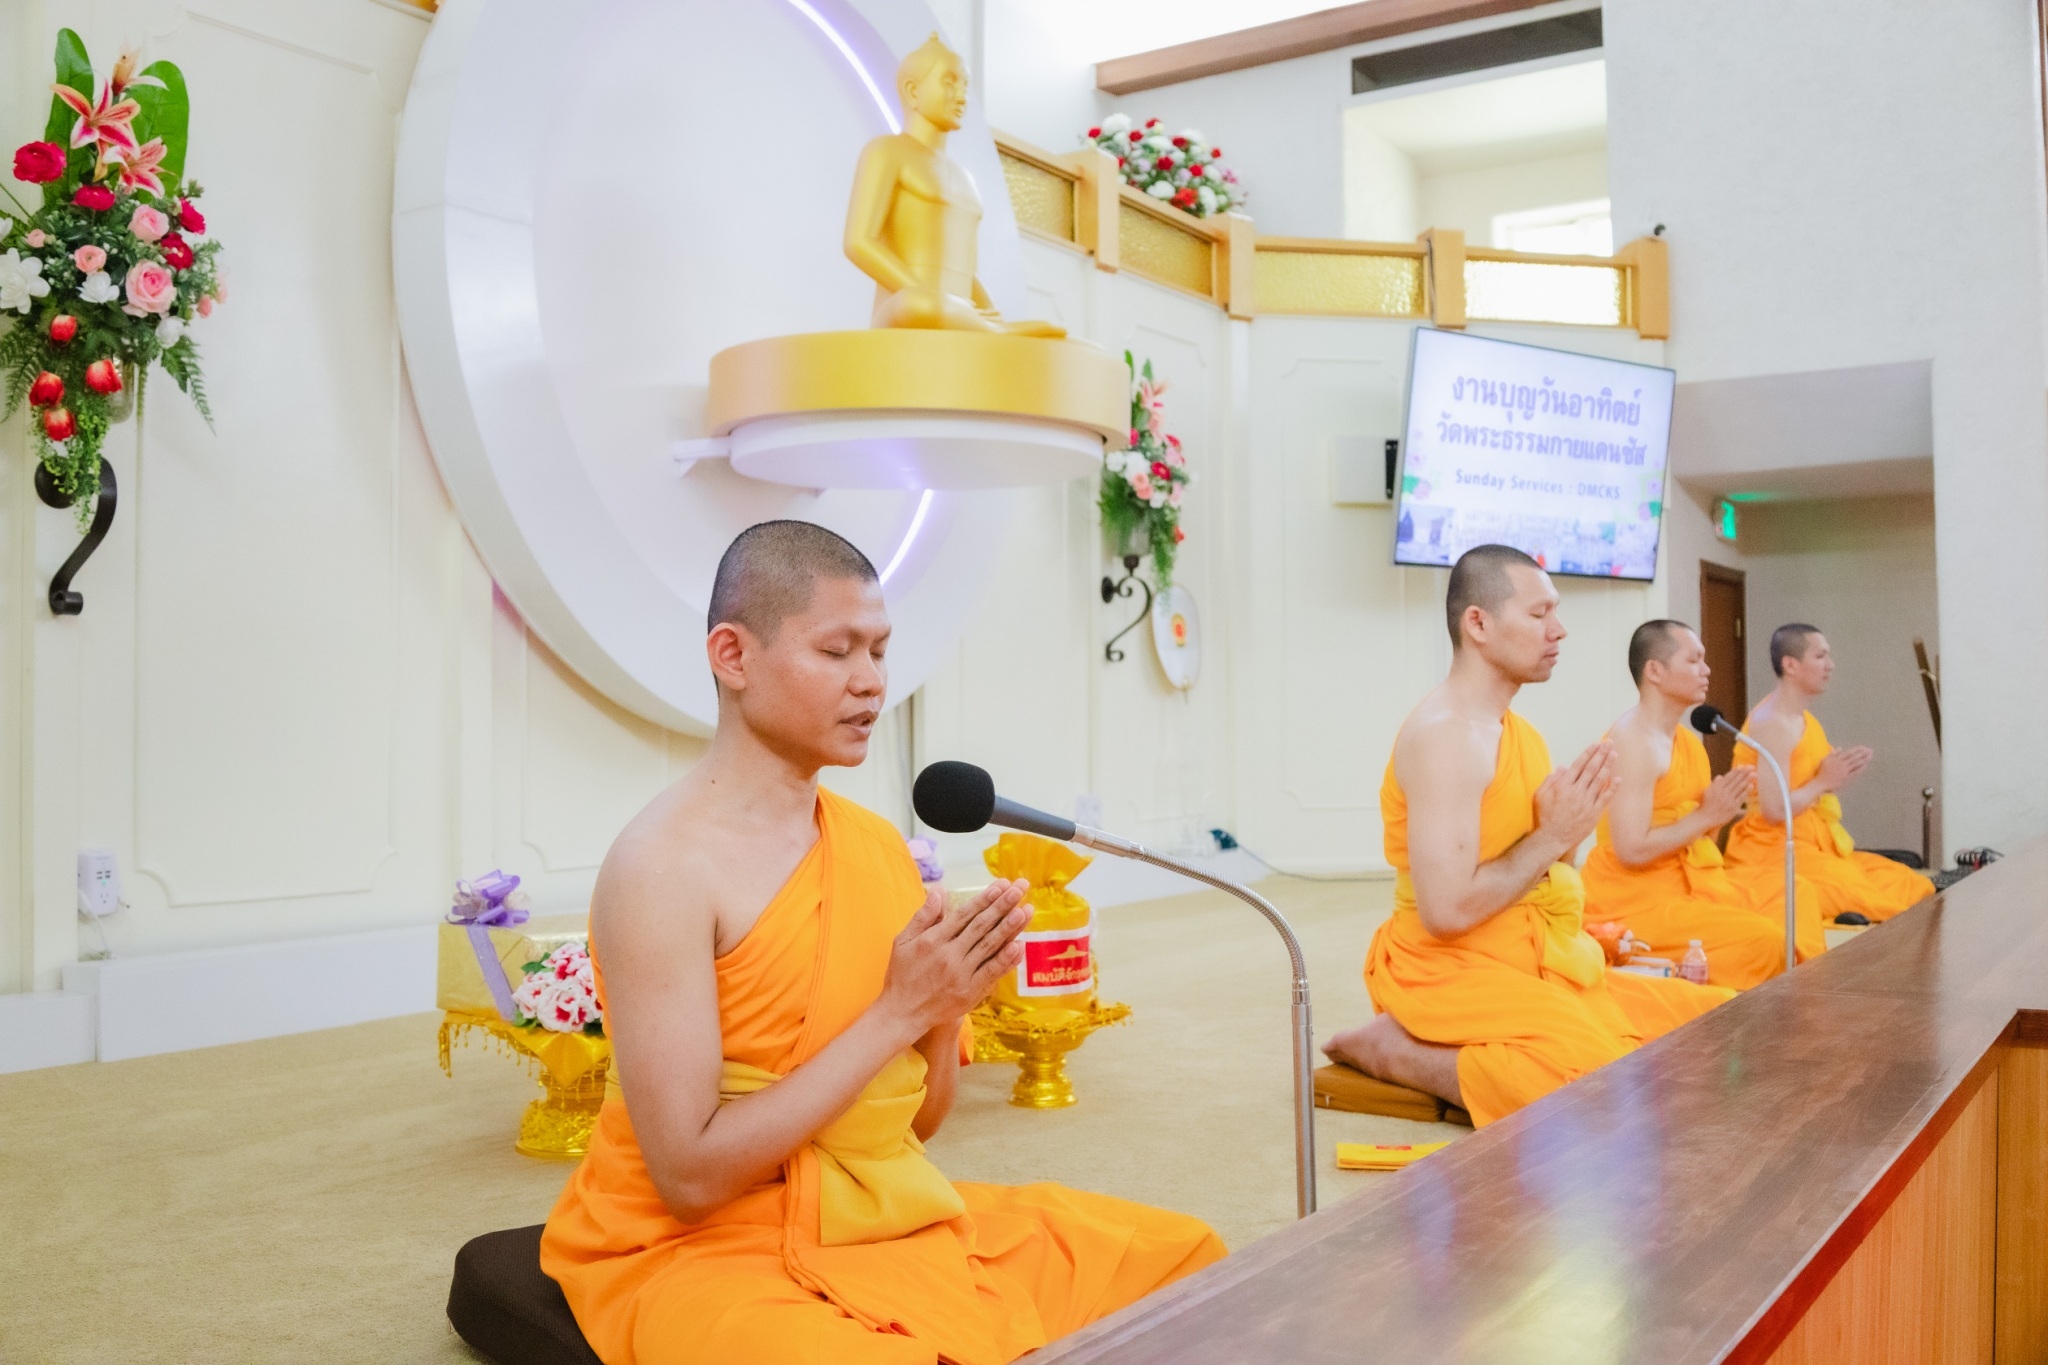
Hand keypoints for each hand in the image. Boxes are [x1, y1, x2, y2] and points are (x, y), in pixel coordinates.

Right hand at [879, 879, 1029, 1037]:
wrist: (902, 1014)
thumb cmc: (902, 974)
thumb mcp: (903, 941)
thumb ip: (923, 915)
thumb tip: (938, 890)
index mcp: (933, 940)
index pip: (965, 914)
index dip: (985, 898)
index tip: (1002, 885)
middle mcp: (949, 955)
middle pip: (981, 926)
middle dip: (1003, 905)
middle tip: (1020, 888)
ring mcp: (961, 975)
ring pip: (989, 946)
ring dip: (1009, 928)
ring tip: (1025, 910)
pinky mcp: (969, 992)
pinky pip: (991, 972)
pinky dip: (1006, 959)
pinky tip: (1019, 945)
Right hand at [1533, 741, 1617, 852]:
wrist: (1553, 838)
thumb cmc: (1544, 816)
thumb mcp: (1540, 796)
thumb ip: (1550, 780)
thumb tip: (1563, 767)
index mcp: (1563, 786)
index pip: (1579, 765)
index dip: (1588, 753)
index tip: (1596, 744)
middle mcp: (1576, 791)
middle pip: (1591, 769)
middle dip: (1601, 755)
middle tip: (1609, 743)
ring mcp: (1586, 802)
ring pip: (1600, 780)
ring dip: (1608, 766)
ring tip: (1614, 755)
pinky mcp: (1594, 813)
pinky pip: (1605, 798)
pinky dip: (1612, 788)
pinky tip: (1618, 778)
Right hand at [1697, 768, 1754, 825]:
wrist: (1706, 818)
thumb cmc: (1706, 805)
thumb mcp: (1707, 792)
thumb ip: (1715, 784)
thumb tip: (1721, 776)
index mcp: (1717, 787)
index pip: (1728, 777)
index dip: (1736, 771)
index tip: (1742, 766)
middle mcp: (1723, 792)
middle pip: (1735, 781)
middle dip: (1744, 773)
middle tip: (1751, 767)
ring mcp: (1729, 799)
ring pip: (1739, 787)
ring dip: (1747, 780)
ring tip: (1754, 773)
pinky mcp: (1733, 807)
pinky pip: (1741, 797)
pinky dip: (1746, 791)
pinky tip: (1751, 785)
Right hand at [1816, 746, 1871, 791]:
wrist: (1820, 783)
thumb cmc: (1822, 771)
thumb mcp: (1825, 760)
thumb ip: (1833, 753)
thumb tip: (1840, 748)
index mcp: (1836, 759)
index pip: (1849, 752)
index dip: (1857, 749)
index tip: (1864, 747)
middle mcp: (1841, 764)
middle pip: (1854, 757)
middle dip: (1863, 753)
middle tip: (1871, 750)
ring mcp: (1844, 771)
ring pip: (1856, 764)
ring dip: (1864, 759)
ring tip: (1870, 756)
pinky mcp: (1846, 778)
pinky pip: (1854, 772)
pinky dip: (1860, 769)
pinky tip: (1865, 765)